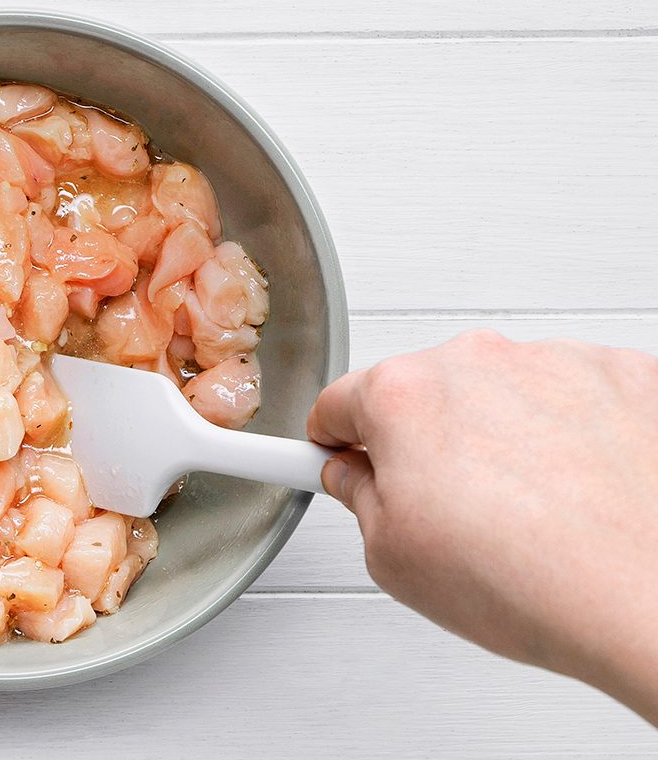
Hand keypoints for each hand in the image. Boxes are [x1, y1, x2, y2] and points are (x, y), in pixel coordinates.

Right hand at [307, 330, 657, 722]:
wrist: (649, 597)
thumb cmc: (531, 580)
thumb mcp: (392, 559)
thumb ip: (359, 500)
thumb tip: (359, 479)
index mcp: (403, 395)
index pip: (337, 404)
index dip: (332, 444)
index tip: (334, 457)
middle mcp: (475, 361)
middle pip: (421, 392)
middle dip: (423, 442)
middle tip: (446, 512)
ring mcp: (553, 362)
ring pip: (499, 391)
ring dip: (499, 435)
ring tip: (524, 512)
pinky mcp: (622, 375)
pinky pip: (571, 395)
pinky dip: (568, 433)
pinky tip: (573, 491)